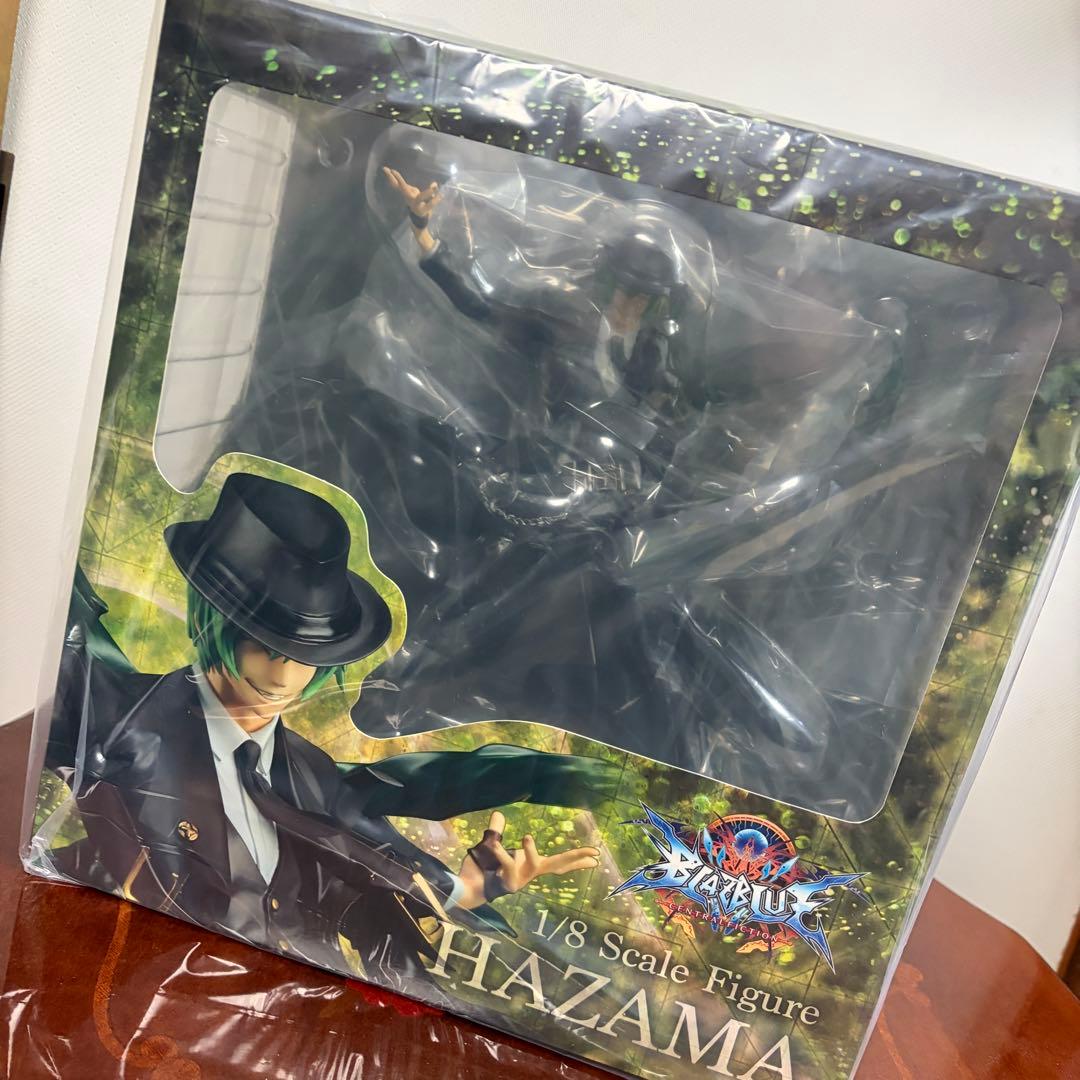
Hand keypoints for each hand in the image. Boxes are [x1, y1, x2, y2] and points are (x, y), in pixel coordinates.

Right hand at [382, 166, 441, 221]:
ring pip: (420, 197)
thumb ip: (427, 188)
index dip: (392, 176)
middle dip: (398, 179)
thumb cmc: (418, 204)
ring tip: (435, 186)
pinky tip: (440, 196)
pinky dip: (435, 201)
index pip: (397, 183)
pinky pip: (429, 205)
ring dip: (427, 192)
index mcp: (407, 193)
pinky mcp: (422, 211)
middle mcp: (409, 198)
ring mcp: (415, 204)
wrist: (419, 219)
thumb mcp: (417, 194)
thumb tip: (435, 183)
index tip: (385, 169)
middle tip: (392, 170)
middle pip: (402, 188)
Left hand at [457, 810, 599, 909]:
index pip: (558, 861)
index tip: (597, 856)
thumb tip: (499, 814)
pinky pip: (505, 863)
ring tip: (527, 836)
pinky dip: (499, 852)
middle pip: (557, 865)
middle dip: (575, 858)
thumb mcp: (491, 846)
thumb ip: (496, 831)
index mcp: (530, 865)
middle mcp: (529, 874)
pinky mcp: (506, 882)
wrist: (463, 888)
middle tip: (594, 853)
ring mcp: (519, 880)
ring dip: (531, 851)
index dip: (577, 858)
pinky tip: (492, 843)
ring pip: (532, 864)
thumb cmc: (480, 869)